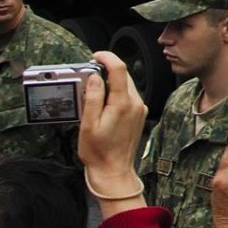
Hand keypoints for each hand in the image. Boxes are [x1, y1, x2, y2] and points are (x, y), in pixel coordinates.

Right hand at [79, 50, 146, 213]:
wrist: (113, 171)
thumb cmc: (98, 151)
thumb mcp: (88, 124)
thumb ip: (92, 97)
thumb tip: (94, 77)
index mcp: (122, 103)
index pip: (119, 70)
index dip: (108, 58)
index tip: (95, 56)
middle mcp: (135, 103)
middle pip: (124, 76)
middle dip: (107, 70)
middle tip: (89, 73)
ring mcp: (139, 109)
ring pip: (126, 85)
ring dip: (111, 82)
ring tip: (93, 89)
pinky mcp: (139, 114)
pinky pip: (128, 96)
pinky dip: (116, 93)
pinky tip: (103, 102)